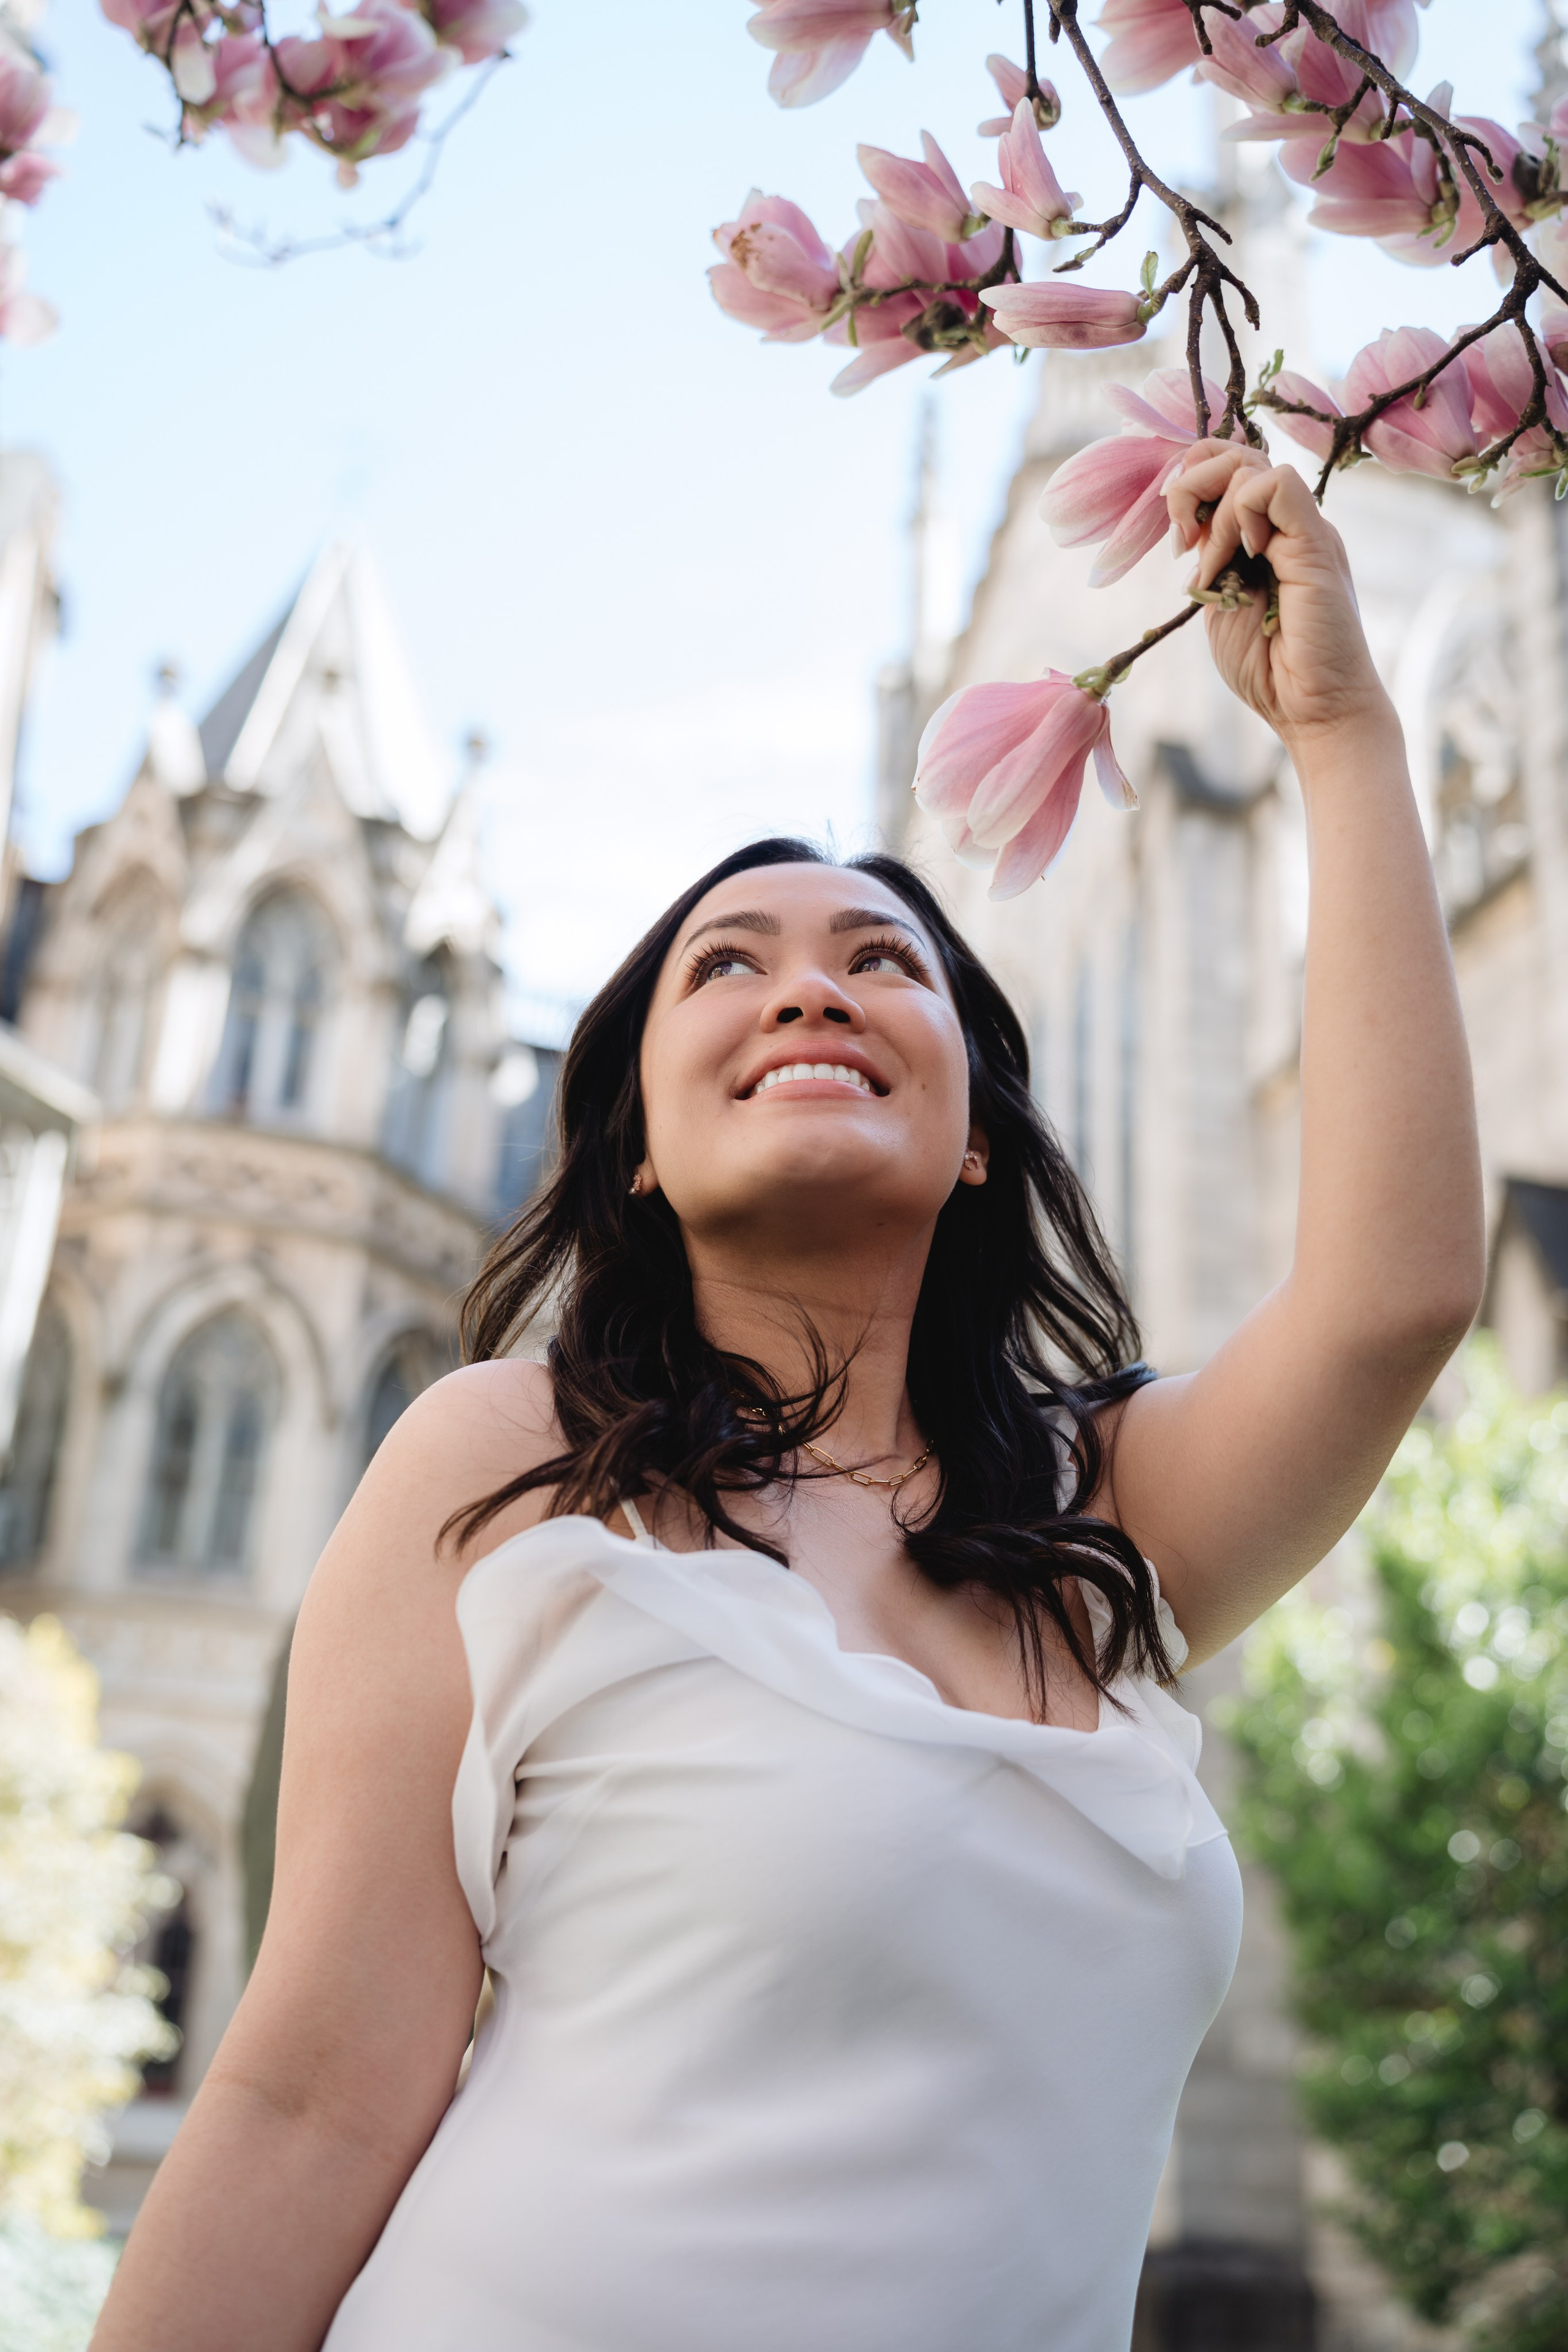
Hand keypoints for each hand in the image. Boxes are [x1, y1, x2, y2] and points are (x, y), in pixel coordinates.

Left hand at [1165, 441, 1392, 750]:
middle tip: (1183, 543)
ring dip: (1213, 513)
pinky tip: (1244, 555)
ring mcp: (1304, 528)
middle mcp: (1287, 523)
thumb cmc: (1269, 669)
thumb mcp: (1219, 602)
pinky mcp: (1317, 541)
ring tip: (1216, 569)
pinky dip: (1242, 510)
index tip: (1178, 541)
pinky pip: (1277, 484)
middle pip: (1233, 454)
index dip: (1190, 488)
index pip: (1226, 469)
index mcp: (1264, 534)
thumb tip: (1189, 524)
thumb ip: (1210, 558)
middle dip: (1190, 487)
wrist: (1314, 709)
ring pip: (1249, 464)